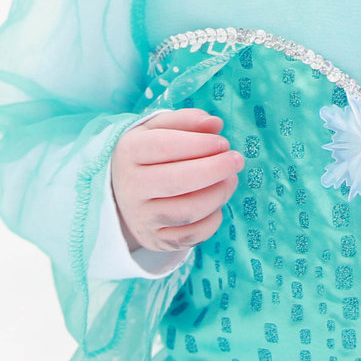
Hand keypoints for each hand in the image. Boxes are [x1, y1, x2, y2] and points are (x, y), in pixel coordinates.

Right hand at [111, 108, 244, 253]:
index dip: (199, 144)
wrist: (123, 192)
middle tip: (236, 160)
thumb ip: (187, 121)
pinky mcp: (155, 240)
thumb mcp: (159, 129)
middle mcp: (130, 187)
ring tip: (230, 179)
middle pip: (177, 181)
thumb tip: (215, 123)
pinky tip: (217, 204)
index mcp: (129, 152)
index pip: (164, 147)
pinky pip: (190, 235)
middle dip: (214, 170)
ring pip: (187, 211)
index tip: (223, 142)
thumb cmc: (149, 154)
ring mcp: (142, 218)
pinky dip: (211, 220)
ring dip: (217, 194)